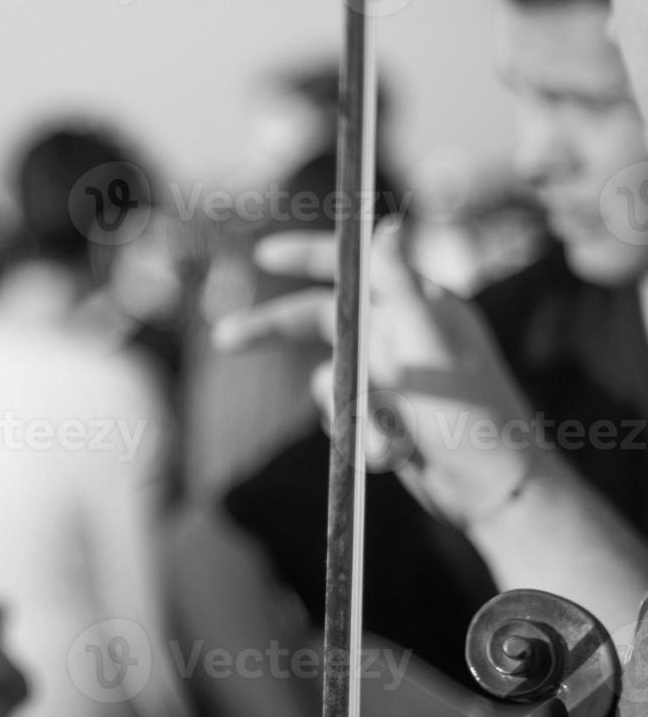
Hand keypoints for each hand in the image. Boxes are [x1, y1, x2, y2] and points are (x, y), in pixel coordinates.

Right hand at [213, 224, 537, 528]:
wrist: (491, 493)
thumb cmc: (473, 416)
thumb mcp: (431, 344)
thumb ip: (401, 282)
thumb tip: (390, 224)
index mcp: (419, 304)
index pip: (352, 265)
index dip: (306, 255)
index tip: (263, 256)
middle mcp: (400, 333)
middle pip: (318, 319)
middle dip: (274, 332)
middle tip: (225, 338)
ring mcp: (389, 375)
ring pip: (327, 378)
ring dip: (346, 413)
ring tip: (387, 438)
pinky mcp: (381, 413)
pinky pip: (339, 414)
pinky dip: (358, 436)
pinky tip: (391, 456)